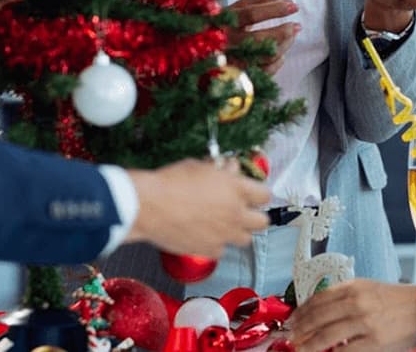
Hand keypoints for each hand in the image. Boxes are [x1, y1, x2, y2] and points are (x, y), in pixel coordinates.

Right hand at [125, 158, 269, 256]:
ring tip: (223, 224)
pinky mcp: (210, 250)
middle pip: (263, 222)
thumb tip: (230, 168)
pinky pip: (222, 250)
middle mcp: (236, 213)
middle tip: (242, 211)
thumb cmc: (171, 181)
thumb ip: (220, 170)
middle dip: (255, 216)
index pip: (265, 195)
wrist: (149, 206)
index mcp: (237, 188)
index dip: (258, 193)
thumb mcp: (198, 166)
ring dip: (237, 232)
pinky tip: (204, 234)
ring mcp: (225, 234)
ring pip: (245, 239)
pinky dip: (216, 244)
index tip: (252, 193)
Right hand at [225, 0, 299, 75]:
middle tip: (296, 26)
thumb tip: (286, 2)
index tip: (293, 6)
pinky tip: (281, 54)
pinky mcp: (239, 76)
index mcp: (222, 22)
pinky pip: (265, 72)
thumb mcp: (235, 9)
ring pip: (265, 56)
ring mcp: (231, 61)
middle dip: (283, 32)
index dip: (274, 9)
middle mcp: (225, 43)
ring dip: (284, 46)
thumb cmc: (223, 25)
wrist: (202, 49)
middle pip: (259, 38)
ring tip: (292, 36)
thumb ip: (258, 2)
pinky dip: (278, 63)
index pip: (251, 14)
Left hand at [291, 280, 415, 351]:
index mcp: (354, 287)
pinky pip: (345, 350)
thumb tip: (318, 311)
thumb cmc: (396, 300)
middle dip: (300, 328)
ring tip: (301, 349)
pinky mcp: (375, 342)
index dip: (301, 311)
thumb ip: (344, 296)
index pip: (318, 298)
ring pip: (327, 335)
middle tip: (291, 336)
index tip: (293, 319)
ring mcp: (365, 322)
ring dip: (309, 344)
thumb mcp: (368, 288)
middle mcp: (357, 302)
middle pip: (318, 316)